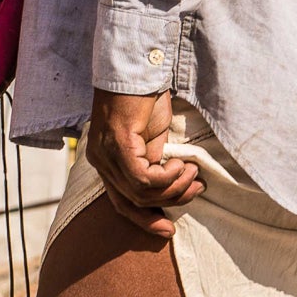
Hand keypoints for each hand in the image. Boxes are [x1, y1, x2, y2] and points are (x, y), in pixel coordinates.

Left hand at [86, 89, 201, 237]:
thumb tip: (169, 184)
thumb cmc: (145, 98)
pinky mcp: (118, 144)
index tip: (169, 229)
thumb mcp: (150, 138)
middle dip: (168, 204)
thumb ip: (153, 161)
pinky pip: (143, 178)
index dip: (145, 220)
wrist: (138, 68)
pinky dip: (166, 177)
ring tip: (192, 173)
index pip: (121, 204)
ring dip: (173, 187)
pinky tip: (180, 165)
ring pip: (141, 192)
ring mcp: (106, 153)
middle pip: (132, 203)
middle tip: (196, 190)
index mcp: (105, 161)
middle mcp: (100, 161)